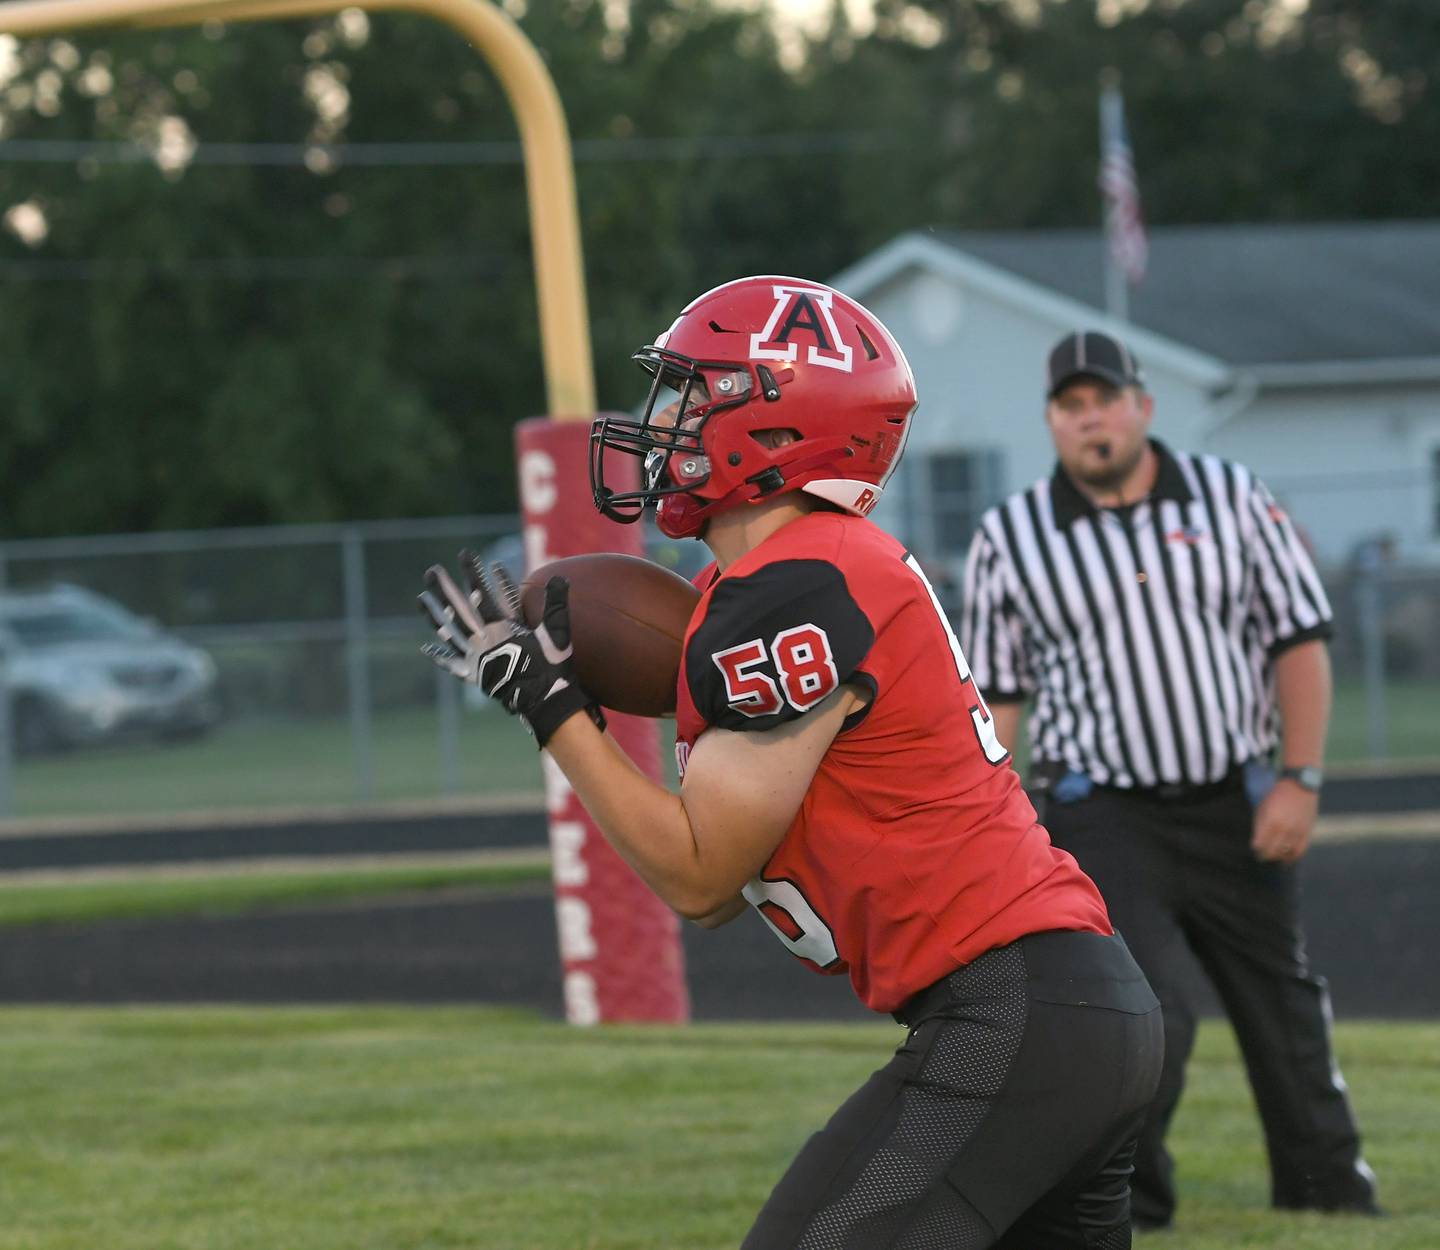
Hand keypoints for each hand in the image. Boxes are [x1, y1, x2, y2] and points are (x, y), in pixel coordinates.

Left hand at [418, 551, 602, 746]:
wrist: (543, 703)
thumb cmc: (551, 667)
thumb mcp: (556, 634)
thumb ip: (556, 605)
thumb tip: (560, 577)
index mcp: (499, 629)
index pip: (480, 595)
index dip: (472, 573)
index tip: (464, 554)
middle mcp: (481, 642)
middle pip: (456, 611)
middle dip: (443, 589)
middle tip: (430, 571)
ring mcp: (473, 660)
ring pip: (447, 633)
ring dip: (433, 615)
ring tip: (420, 598)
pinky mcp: (473, 676)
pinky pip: (452, 665)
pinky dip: (439, 656)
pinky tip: (426, 648)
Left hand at [1250, 778, 1318, 863]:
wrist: (1300, 785)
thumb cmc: (1277, 795)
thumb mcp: (1262, 807)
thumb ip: (1259, 825)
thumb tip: (1256, 843)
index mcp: (1270, 821)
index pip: (1260, 844)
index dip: (1257, 849)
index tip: (1255, 849)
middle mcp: (1284, 828)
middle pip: (1272, 851)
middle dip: (1265, 855)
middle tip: (1262, 856)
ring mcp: (1297, 831)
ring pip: (1286, 853)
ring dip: (1278, 857)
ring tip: (1274, 857)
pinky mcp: (1307, 832)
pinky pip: (1300, 850)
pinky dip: (1293, 857)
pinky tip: (1287, 860)